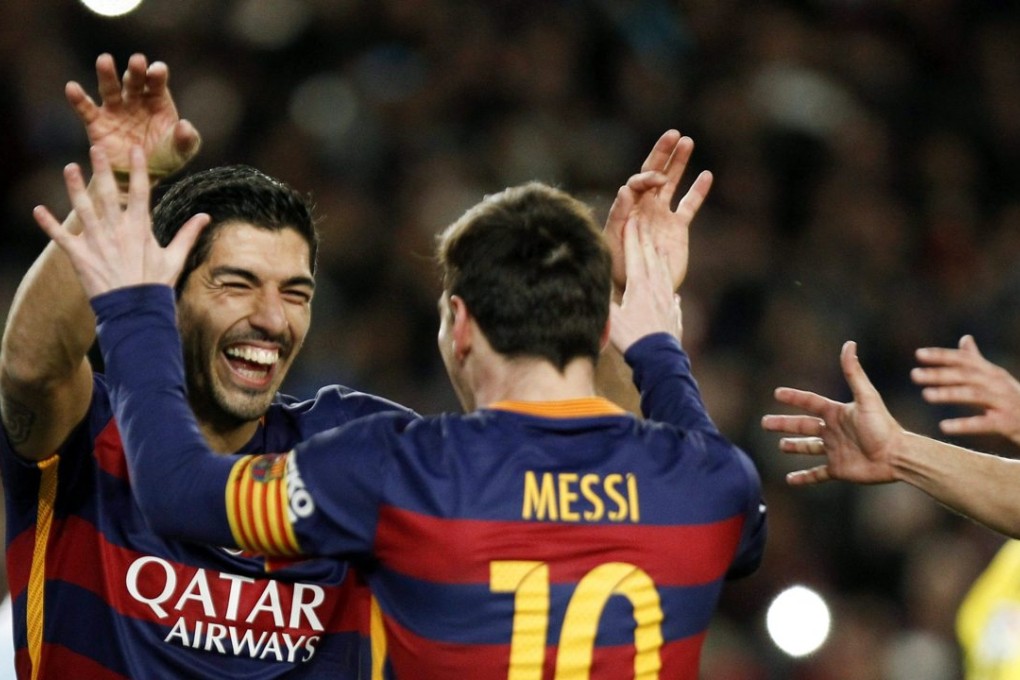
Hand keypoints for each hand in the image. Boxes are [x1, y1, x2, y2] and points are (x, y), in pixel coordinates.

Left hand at [32, 145, 207, 297]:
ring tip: (70, 168)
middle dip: (102, 169)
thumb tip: (205, 216)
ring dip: (75, 188)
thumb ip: (188, 234)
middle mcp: (117, 231)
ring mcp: (97, 242)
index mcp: (140, 229)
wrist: (135, 311)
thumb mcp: (175, 259)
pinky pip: (62, 237)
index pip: (140, 192)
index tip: (135, 149)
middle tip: (96, 147)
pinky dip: (49, 224)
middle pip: (108, 194)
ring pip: (83, 209)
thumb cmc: (156, 285)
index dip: (138, 169)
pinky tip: (37, 210)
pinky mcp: (81, 256)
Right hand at [66, 53, 200, 181]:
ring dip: (107, 74)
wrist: (139, 176)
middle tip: (137, 61)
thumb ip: (186, 139)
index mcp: (157, 102)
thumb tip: (185, 126)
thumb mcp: (181, 151)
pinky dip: (78, 99)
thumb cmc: (164, 159)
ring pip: (109, 89)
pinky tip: (72, 88)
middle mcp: (135, 101)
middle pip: (134, 81)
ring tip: (104, 60)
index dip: (157, 75)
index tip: (157, 71)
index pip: (156, 84)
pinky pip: (86, 109)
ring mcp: (115, 110)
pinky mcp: (97, 123)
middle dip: (135, 71)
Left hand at [604, 130, 712, 293]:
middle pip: (654, 173)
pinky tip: (706, 175)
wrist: (635, 287)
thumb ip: (619, 214)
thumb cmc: (617, 266)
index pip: (638, 182)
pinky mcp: (677, 228)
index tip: (659, 179)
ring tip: (687, 141)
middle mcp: (645, 207)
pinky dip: (697, 191)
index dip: (648, 176)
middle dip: (662, 153)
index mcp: (629, 207)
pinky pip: (689, 205)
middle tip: (673, 134)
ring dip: (679, 162)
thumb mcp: (613, 240)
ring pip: (672, 183)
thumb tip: (625, 188)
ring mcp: (661, 216)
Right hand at [608, 217, 681, 352]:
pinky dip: (671, 293)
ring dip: (661, 260)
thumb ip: (602, 299)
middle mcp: (657, 289)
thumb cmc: (631, 338)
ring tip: (659, 250)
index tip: (630, 221)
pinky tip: (673, 295)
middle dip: (646, 241)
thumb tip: (589, 284)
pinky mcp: (674, 316)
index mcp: (640, 286)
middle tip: (644, 225)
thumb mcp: (611, 318)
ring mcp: (668, 302)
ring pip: (665, 275)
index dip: (631, 238)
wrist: (659, 359)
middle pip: (652, 259)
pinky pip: (673, 300)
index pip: (634, 256)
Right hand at [762, 341, 903, 485]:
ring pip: (808, 448)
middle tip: (765, 422)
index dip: (794, 397)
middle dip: (784, 424)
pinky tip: (790, 480)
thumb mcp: (866, 397)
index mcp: (837, 413)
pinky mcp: (838, 470)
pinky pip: (817, 474)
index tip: (777, 393)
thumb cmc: (883, 427)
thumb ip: (854, 372)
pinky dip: (804, 477)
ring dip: (794, 446)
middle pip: (803, 426)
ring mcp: (835, 451)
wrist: (897, 456)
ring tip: (780, 446)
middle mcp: (834, 431)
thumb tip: (849, 343)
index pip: (810, 403)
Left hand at [912, 335, 1019, 444]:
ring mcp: (1004, 403)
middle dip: (939, 374)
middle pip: (966, 375)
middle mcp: (998, 384)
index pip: (965, 360)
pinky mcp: (1007, 423)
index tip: (919, 354)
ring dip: (949, 393)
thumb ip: (977, 361)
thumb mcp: (996, 379)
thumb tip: (965, 338)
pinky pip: (983, 423)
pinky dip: (963, 424)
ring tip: (926, 395)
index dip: (942, 355)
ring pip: (973, 395)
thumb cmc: (1014, 400)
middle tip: (914, 375)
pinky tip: (943, 427)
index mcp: (992, 373)